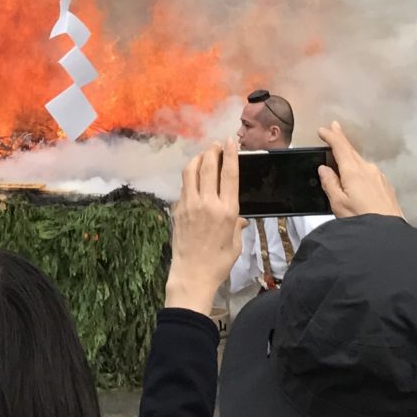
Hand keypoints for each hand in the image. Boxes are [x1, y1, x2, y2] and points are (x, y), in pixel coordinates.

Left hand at [165, 145, 241, 315]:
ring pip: (191, 171)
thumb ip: (237, 226)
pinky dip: (189, 177)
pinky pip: (184, 187)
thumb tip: (239, 219)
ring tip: (204, 155)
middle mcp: (207, 203)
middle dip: (212, 151)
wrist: (192, 275)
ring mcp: (190, 205)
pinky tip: (193, 179)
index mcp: (226, 210)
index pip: (229, 174)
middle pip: (208, 166)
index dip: (230, 153)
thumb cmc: (218, 262)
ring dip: (198, 159)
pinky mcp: (178, 210)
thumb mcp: (235, 244)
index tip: (230, 141)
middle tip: (216, 144)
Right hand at [317, 120, 402, 218]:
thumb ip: (330, 184)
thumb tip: (324, 169)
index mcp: (353, 171)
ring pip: (361, 161)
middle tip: (333, 128)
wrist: (388, 233)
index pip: (341, 147)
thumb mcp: (338, 204)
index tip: (322, 129)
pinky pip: (369, 171)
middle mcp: (368, 169)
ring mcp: (379, 177)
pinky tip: (358, 176)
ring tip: (342, 155)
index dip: (331, 136)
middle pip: (352, 151)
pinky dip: (360, 168)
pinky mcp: (386, 186)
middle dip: (342, 139)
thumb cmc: (360, 219)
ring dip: (351, 155)